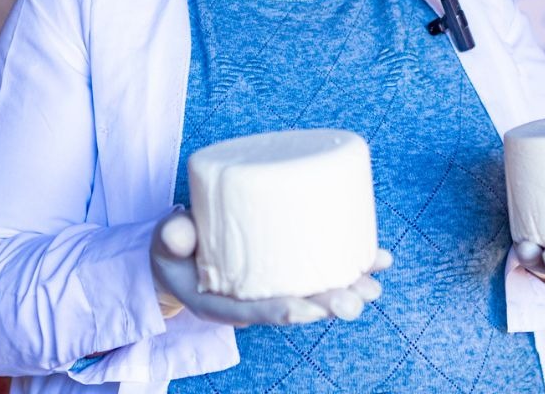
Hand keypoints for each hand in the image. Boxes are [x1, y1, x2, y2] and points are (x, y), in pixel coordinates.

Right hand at [149, 210, 390, 325]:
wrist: (182, 254)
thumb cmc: (174, 250)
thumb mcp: (165, 244)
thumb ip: (171, 237)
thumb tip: (179, 232)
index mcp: (223, 302)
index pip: (256, 312)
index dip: (282, 312)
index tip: (306, 311)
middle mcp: (254, 300)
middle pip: (296, 308)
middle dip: (327, 305)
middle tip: (354, 300)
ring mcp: (274, 286)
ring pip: (316, 293)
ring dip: (347, 290)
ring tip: (373, 285)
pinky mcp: (288, 269)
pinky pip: (324, 270)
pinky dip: (352, 265)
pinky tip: (379, 260)